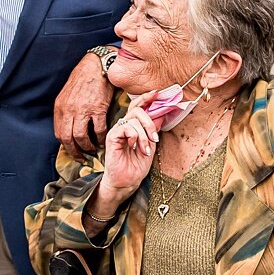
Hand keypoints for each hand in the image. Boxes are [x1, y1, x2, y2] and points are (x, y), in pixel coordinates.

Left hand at [55, 52, 113, 159]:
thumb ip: (66, 111)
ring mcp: (83, 110)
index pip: (59, 133)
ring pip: (82, 137)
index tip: (72, 151)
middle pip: (68, 138)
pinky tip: (103, 140)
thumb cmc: (82, 80)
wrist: (95, 67)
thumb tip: (68, 127)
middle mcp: (69, 110)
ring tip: (93, 150)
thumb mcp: (67, 95)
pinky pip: (99, 130)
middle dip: (75, 151)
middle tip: (82, 158)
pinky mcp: (98, 109)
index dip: (66, 145)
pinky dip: (101, 138)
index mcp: (60, 108)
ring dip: (88, 147)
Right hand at [94, 95, 157, 215]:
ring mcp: (117, 132)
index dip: (146, 98)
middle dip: (149, 122)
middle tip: (155, 137)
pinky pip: (125, 128)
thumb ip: (153, 130)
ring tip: (145, 149)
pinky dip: (135, 136)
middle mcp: (123, 127)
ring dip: (144, 135)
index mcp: (132, 127)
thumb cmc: (136, 166)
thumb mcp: (150, 145)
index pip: (137, 107)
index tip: (156, 93)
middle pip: (136, 110)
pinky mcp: (112, 138)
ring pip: (133, 120)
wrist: (127, 182)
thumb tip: (161, 114)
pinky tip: (135, 147)